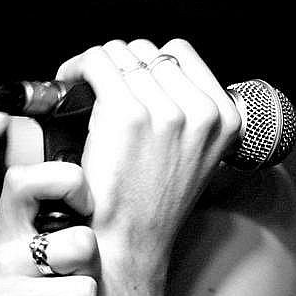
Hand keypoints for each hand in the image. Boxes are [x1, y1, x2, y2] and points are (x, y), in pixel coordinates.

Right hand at [0, 162, 97, 295]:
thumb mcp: (32, 268)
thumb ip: (58, 235)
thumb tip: (98, 208)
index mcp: (7, 237)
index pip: (26, 180)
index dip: (67, 181)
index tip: (85, 207)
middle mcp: (0, 261)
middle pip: (83, 243)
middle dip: (91, 271)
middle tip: (68, 288)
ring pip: (86, 291)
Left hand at [53, 39, 240, 295]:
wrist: (130, 243)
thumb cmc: (153, 204)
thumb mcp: (194, 155)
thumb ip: (188, 112)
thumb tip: (154, 70)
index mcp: (225, 118)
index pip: (180, 55)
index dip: (148, 62)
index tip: (127, 76)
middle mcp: (202, 111)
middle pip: (149, 51)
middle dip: (121, 65)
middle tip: (100, 88)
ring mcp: (167, 112)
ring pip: (122, 53)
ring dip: (98, 66)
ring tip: (84, 89)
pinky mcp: (130, 115)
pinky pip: (98, 61)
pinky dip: (78, 67)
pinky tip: (70, 83)